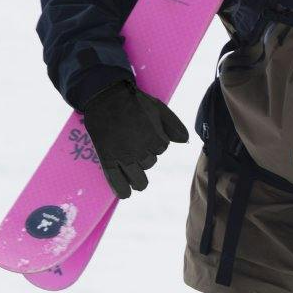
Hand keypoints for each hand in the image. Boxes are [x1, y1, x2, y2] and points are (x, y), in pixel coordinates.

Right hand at [80, 79, 188, 198]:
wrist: (107, 98)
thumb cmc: (135, 102)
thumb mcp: (160, 109)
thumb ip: (174, 126)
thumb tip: (185, 141)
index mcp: (157, 140)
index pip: (160, 149)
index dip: (154, 143)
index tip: (146, 136)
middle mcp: (141, 151)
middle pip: (149, 163)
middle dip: (145, 158)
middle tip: (136, 149)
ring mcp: (124, 156)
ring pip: (137, 175)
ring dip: (139, 180)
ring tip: (139, 184)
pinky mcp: (108, 159)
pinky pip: (116, 180)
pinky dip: (121, 189)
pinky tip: (125, 194)